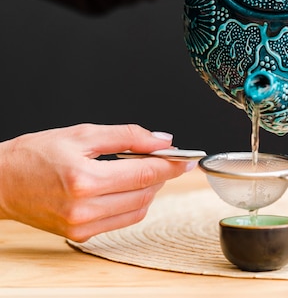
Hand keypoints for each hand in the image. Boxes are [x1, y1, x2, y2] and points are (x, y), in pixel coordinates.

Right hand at [0, 124, 193, 241]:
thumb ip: (128, 136)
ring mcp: (83, 225)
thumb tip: (162, 140)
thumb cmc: (35, 155)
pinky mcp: (81, 235)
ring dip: (149, 190)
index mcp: (85, 179)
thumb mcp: (82, 134)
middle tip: (162, 158)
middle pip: (146, 192)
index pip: (145, 173)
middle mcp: (85, 207)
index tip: (187, 158)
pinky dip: (133, 203)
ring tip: (139, 170)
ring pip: (139, 209)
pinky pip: (122, 221)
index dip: (172, 165)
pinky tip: (125, 187)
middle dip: (161, 175)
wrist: (0, 183)